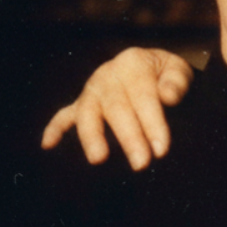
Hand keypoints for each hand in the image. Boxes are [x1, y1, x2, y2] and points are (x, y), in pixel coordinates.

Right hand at [40, 48, 193, 169]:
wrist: (150, 67)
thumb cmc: (167, 75)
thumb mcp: (178, 70)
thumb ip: (176, 83)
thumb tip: (167, 97)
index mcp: (133, 63)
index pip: (144, 97)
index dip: (153, 123)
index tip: (162, 149)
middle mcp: (108, 75)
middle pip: (116, 108)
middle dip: (129, 137)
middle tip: (141, 163)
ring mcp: (92, 89)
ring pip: (88, 112)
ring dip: (92, 136)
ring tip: (99, 159)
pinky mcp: (82, 103)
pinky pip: (65, 115)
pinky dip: (55, 128)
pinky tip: (48, 145)